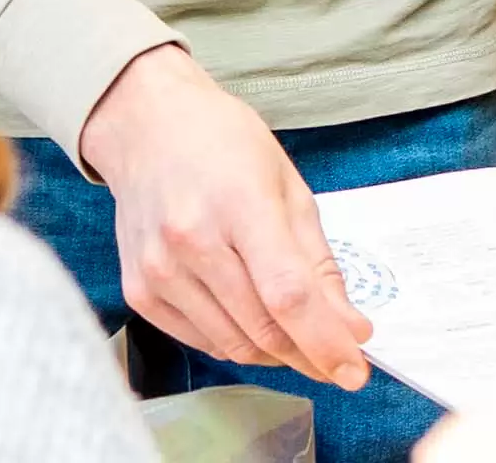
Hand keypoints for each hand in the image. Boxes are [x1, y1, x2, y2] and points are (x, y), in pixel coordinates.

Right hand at [79, 44, 371, 387]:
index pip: (287, 294)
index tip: (356, 368)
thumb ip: (318, 261)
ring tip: (300, 338)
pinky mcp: (138, 291)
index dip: (326, 341)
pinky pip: (201, 341)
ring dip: (276, 354)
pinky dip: (236, 343)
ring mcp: (159, 271)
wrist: (145, 127)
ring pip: (233, 345)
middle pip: (262, 328)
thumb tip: (349, 326)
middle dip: (310, 355)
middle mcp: (191, 242)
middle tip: (338, 358)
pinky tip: (253, 322)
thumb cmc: (221, 143)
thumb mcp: (287, 184)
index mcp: (238, 203)